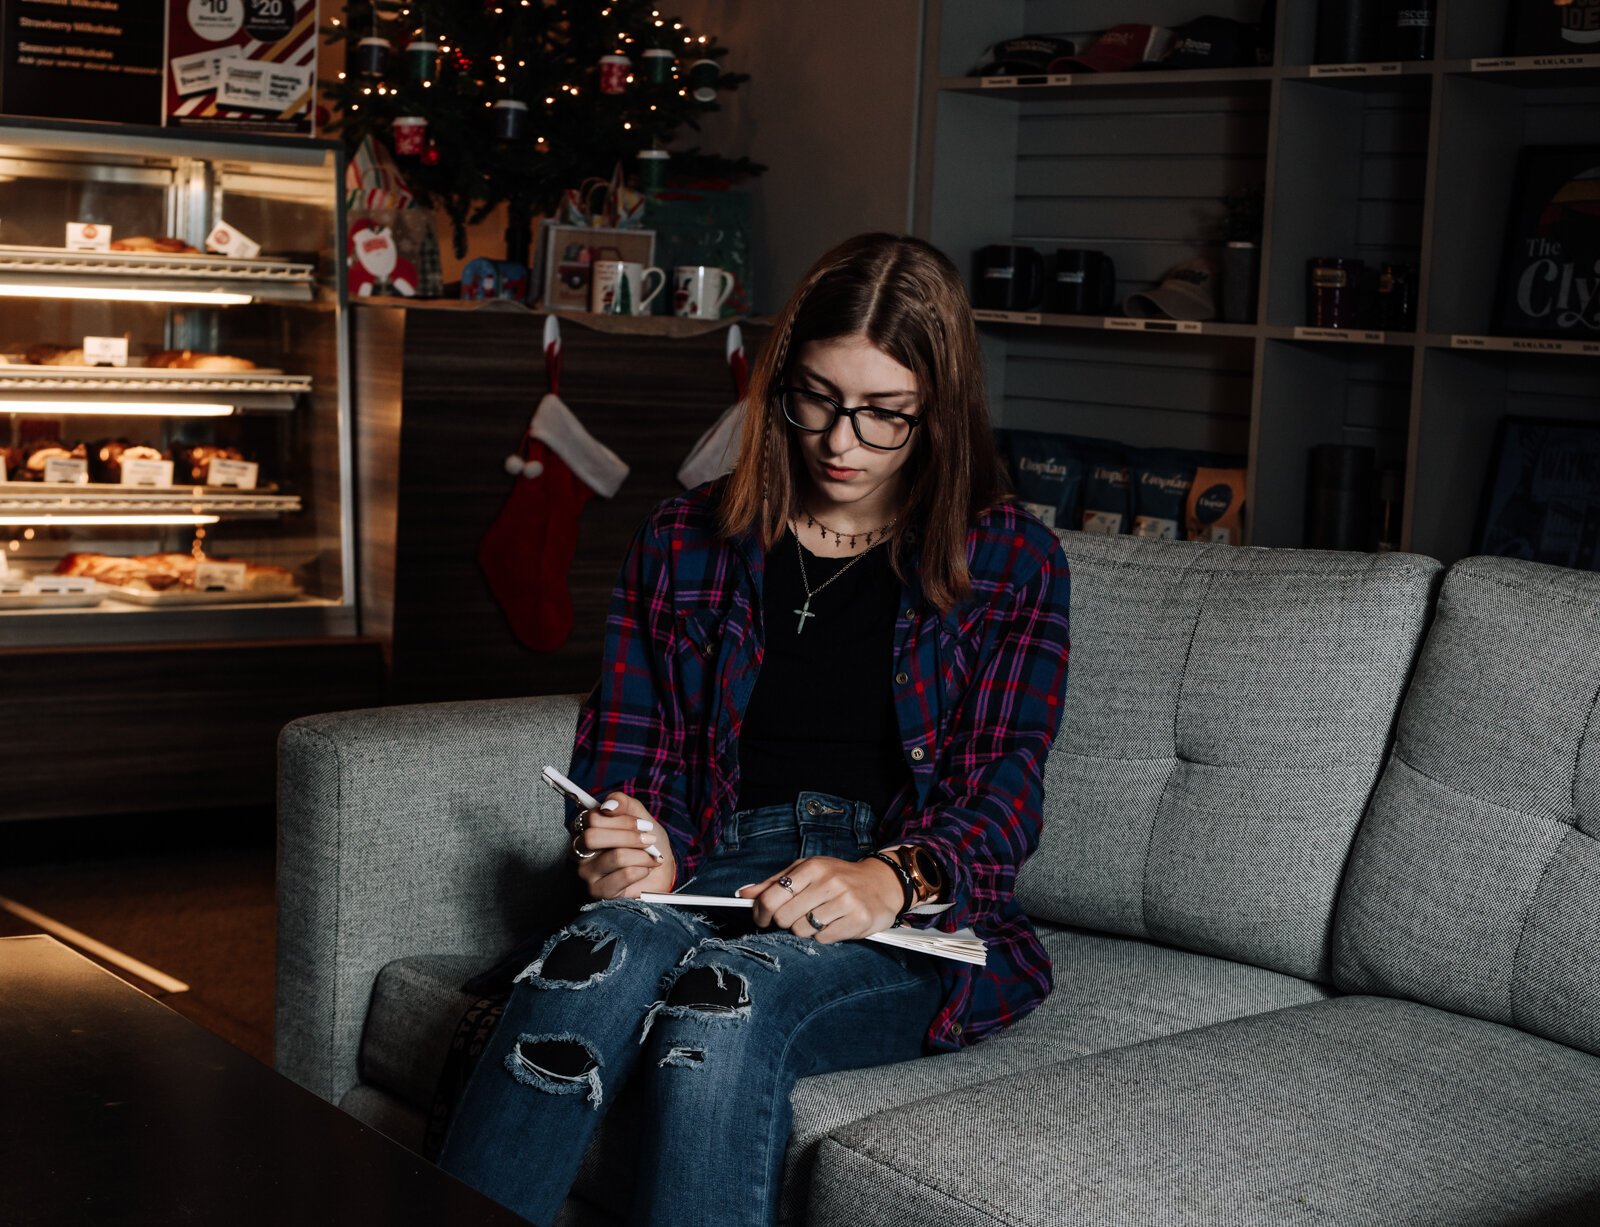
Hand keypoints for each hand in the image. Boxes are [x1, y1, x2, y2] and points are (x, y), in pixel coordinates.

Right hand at [570, 792, 676, 900]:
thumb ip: (624, 804)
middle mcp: (580, 849)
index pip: (592, 818)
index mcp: (586, 828)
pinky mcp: (598, 891)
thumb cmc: (647, 845)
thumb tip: (608, 805)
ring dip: (642, 855)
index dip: (622, 820)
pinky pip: (625, 875)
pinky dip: (643, 869)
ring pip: (615, 856)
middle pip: (593, 837)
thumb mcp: (640, 817)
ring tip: (653, 857)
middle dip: (629, 837)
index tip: (644, 825)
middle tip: (650, 840)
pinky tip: (645, 871)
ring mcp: (586, 872)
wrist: (661, 874)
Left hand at [737, 855, 903, 943]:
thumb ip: (774, 883)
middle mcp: (829, 882)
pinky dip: (824, 936)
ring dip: (805, 929)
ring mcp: (846, 901)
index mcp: (812, 867)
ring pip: (802, 930)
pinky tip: (834, 924)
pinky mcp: (859, 920)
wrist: (882, 883)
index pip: (771, 897)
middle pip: (784, 917)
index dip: (761, 913)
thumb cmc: (838, 877)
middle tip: (796, 917)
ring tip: (819, 918)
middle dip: (785, 922)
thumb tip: (743, 895)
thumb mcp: (806, 871)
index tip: (762, 919)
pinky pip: (824, 939)